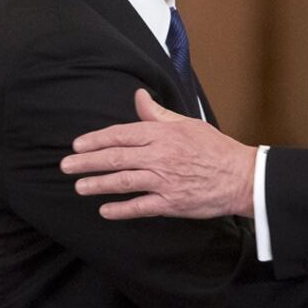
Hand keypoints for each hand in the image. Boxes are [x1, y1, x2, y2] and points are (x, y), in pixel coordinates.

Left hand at [59, 88, 256, 218]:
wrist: (242, 176)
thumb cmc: (216, 148)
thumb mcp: (187, 124)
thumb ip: (158, 114)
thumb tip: (138, 97)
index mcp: (163, 134)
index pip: (121, 134)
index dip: (96, 140)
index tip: (78, 145)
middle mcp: (160, 156)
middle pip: (116, 158)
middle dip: (87, 162)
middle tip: (66, 166)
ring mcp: (165, 181)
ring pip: (123, 182)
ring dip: (97, 184)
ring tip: (79, 186)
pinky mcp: (171, 203)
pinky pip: (140, 206)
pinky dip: (120, 209)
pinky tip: (105, 210)